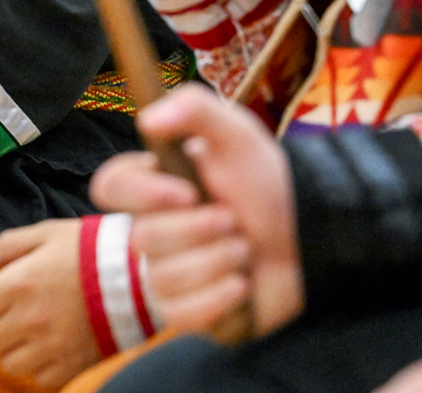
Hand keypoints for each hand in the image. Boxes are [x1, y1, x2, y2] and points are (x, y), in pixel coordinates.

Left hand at [0, 219, 98, 387]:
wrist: (139, 276)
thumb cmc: (90, 250)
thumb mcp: (46, 234)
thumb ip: (6, 246)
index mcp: (17, 284)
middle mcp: (29, 319)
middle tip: (4, 318)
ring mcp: (51, 346)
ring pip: (9, 364)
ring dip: (13, 350)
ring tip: (28, 334)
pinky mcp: (73, 365)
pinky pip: (40, 379)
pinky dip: (39, 367)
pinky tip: (49, 348)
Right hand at [89, 86, 301, 336]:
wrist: (313, 239)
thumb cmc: (269, 184)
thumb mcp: (238, 134)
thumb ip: (194, 109)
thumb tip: (148, 119)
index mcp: (154, 185)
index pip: (109, 187)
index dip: (140, 194)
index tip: (185, 192)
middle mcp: (153, 229)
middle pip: (142, 238)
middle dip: (200, 230)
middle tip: (234, 220)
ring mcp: (167, 274)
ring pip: (165, 277)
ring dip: (219, 261)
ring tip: (245, 249)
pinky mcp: (188, 311)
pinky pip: (182, 313)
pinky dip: (220, 298)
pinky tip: (243, 283)